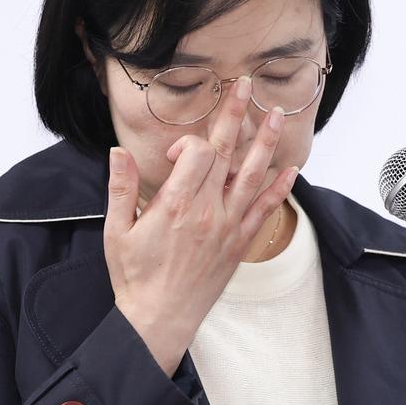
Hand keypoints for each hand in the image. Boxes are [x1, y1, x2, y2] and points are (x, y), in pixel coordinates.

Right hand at [104, 82, 299, 376]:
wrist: (160, 319)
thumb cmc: (135, 277)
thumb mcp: (116, 231)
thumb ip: (121, 189)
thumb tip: (118, 152)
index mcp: (175, 206)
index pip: (195, 153)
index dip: (187, 142)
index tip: (174, 154)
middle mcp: (206, 212)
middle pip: (225, 153)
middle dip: (235, 115)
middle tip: (245, 85)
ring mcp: (227, 227)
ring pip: (251, 175)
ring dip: (265, 142)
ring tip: (277, 115)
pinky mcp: (238, 244)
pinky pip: (264, 211)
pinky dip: (278, 189)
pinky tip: (290, 170)